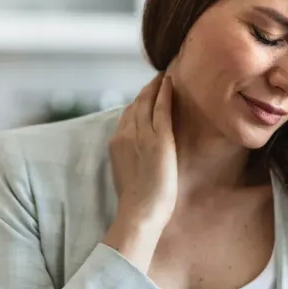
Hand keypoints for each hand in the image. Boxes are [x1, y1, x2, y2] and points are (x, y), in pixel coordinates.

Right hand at [104, 74, 176, 268]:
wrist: (139, 212)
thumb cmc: (137, 203)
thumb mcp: (129, 175)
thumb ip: (132, 160)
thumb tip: (141, 158)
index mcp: (116, 143)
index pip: (127, 116)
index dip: (137, 103)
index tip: (145, 95)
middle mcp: (125, 134)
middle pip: (136, 105)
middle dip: (146, 90)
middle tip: (158, 77)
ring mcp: (142, 135)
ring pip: (147, 102)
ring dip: (156, 86)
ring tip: (165, 75)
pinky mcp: (158, 139)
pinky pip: (161, 109)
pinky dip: (165, 93)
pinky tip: (171, 83)